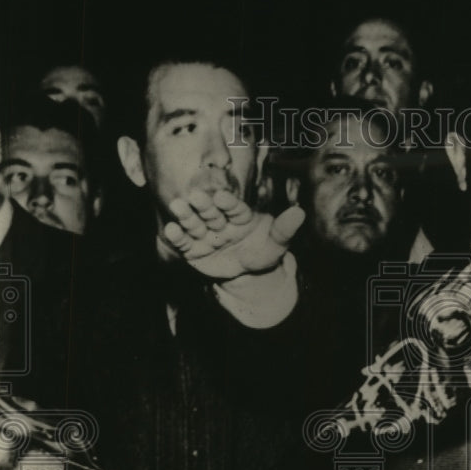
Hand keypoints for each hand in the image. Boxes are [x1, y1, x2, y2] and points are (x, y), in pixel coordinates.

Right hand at [161, 189, 303, 280]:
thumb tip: (300, 213)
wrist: (249, 273)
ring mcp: (205, 234)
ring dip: (185, 216)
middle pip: (211, 212)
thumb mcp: (277, 244)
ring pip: (194, 224)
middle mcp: (220, 221)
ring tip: (177, 206)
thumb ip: (285, 229)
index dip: (227, 202)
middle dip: (203, 205)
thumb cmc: (263, 252)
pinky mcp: (192, 250)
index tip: (221, 197)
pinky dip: (176, 237)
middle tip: (195, 196)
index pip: (234, 207)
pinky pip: (184, 243)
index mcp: (240, 215)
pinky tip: (169, 230)